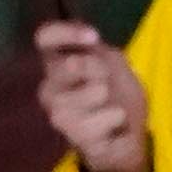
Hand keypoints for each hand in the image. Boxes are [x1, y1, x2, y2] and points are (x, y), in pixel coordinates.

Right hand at [35, 19, 150, 171]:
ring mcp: (56, 112)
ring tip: (109, 107)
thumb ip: (101, 54)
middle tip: (106, 80)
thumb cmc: (118, 96)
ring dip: (109, 97)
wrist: (127, 138)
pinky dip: (115, 118)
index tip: (93, 37)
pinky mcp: (71, 135)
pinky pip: (101, 118)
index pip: (44, 38)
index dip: (65, 33)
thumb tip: (86, 50)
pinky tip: (111, 125)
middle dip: (96, 69)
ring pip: (90, 92)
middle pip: (66, 65)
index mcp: (58, 63)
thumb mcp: (117, 66)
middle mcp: (50, 86)